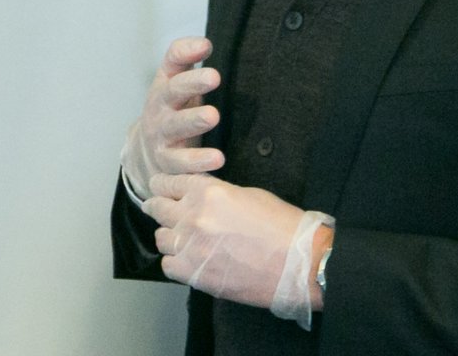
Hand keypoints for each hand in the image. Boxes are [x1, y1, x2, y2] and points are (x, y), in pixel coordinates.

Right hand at [121, 37, 224, 198]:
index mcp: (163, 87)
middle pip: (172, 94)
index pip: (171, 65)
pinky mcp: (167, 165)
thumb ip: (186, 59)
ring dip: (193, 122)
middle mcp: (159, 110)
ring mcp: (161, 137)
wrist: (144, 153)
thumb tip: (204, 43)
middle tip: (214, 76)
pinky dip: (197, 163)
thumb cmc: (169, 111)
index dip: (186, 53)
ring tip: (213, 116)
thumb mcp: (173, 83)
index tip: (207, 46)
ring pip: (175, 129)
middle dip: (192, 85)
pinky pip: (181, 165)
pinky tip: (216, 160)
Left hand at [145, 174, 330, 325]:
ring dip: (169, 236)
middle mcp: (193, 216)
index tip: (159, 188)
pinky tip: (188, 260)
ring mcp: (191, 247)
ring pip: (161, 237)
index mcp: (206, 192)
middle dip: (158, 207)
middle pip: (158, 208)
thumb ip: (215, 193)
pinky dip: (175, 261)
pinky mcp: (195, 274)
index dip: (162, 185)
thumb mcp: (246, 194)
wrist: (299, 263)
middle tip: (158, 209)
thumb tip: (198, 197)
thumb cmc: (281, 225)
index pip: (169, 182)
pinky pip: (168, 265)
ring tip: (181, 238)